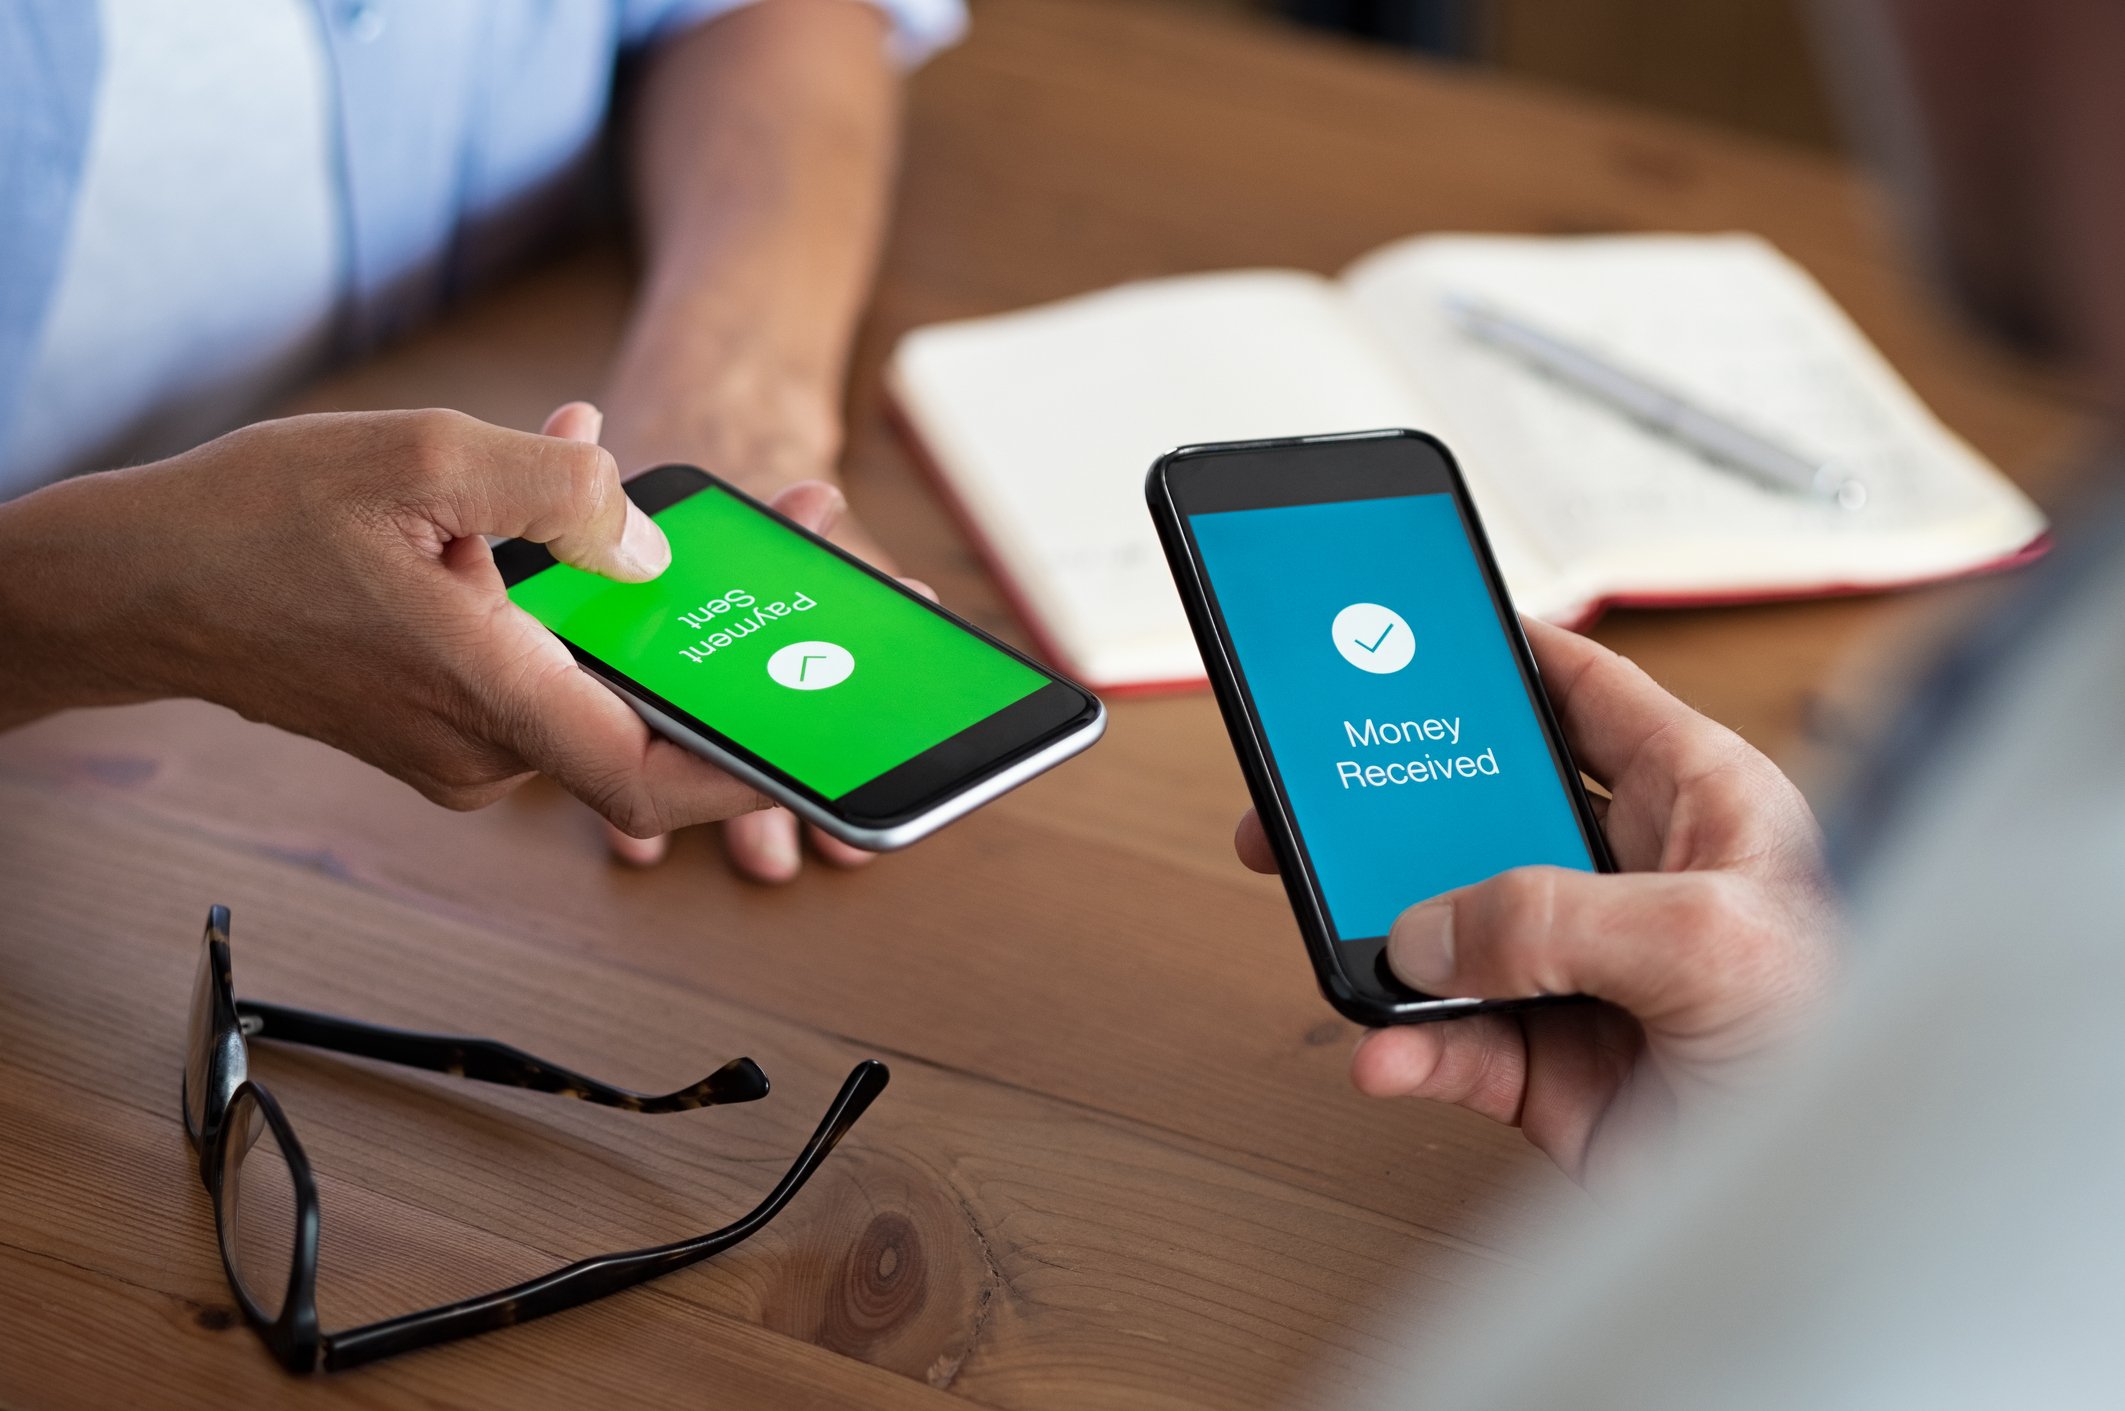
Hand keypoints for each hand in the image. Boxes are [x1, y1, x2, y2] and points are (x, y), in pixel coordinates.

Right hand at [0, 402, 781, 835]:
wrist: (138, 582)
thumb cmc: (258, 521)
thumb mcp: (422, 459)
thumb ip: (559, 494)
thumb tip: (652, 543)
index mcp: (489, 698)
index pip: (654, 777)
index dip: (751, 764)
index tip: (824, 729)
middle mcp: (486, 745)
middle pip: (642, 706)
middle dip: (726, 621)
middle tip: (796, 528)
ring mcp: (464, 740)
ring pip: (591, 671)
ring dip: (640, 587)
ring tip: (674, 488)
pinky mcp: (445, 715)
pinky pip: (540, 658)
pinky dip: (574, 590)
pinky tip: (566, 495)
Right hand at [1234, 619, 1837, 1191]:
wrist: (1844, 1210)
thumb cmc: (1851, 1051)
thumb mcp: (1711, 941)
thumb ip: (1558, 916)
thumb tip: (1431, 929)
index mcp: (1699, 805)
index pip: (1585, 698)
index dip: (1504, 658)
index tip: (1420, 638)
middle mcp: (1634, 880)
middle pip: (1489, 813)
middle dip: (1399, 806)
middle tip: (1318, 795)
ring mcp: (1584, 976)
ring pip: (1450, 932)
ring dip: (1385, 936)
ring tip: (1328, 925)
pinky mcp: (1550, 1069)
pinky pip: (1449, 1041)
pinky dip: (1406, 1046)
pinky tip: (1385, 1049)